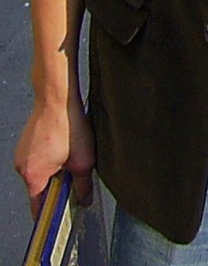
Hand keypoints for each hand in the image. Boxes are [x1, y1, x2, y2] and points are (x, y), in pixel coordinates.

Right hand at [14, 96, 94, 218]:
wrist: (57, 95)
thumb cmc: (67, 124)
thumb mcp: (83, 162)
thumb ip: (83, 187)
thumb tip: (84, 199)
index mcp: (32, 176)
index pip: (38, 208)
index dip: (52, 213)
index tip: (63, 212)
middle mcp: (22, 165)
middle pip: (40, 188)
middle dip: (58, 185)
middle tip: (74, 174)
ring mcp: (22, 150)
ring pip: (41, 170)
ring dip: (56, 168)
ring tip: (70, 152)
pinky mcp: (27, 139)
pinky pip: (39, 155)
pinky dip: (52, 154)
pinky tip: (65, 141)